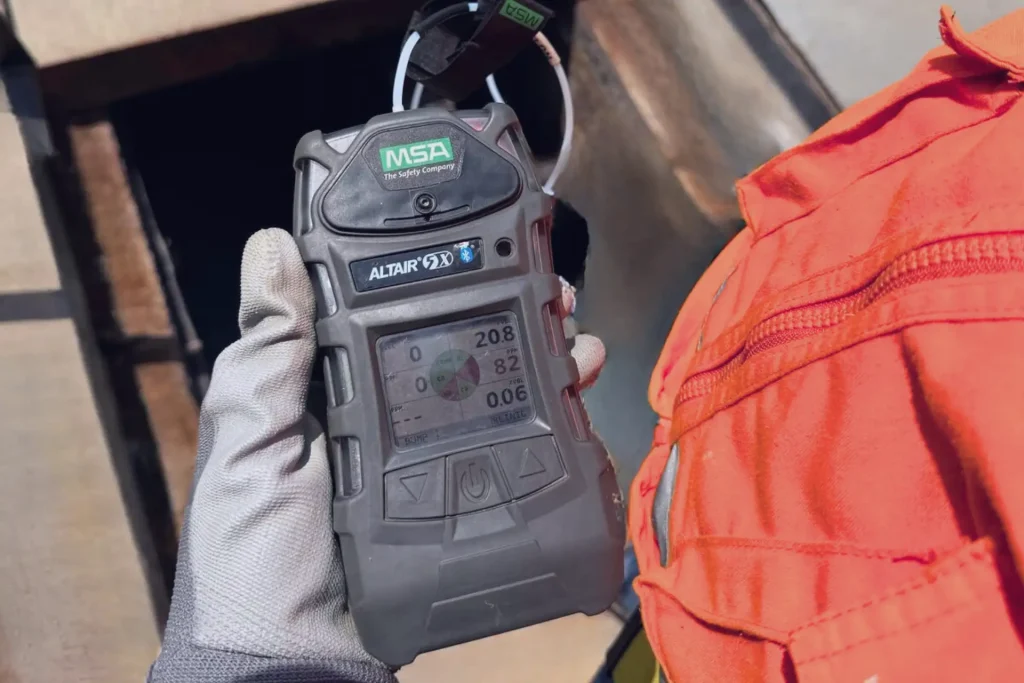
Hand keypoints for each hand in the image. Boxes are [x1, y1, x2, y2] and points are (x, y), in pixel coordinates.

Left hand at [150, 228, 604, 681]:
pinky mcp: (471, 505)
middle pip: (464, 346)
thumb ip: (267, 357)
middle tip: (554, 292)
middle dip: (513, 309)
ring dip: (546, 357)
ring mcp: (436, 463)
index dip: (438, 274)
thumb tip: (269, 249)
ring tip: (579, 338)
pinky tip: (580, 393)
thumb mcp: (251, 447)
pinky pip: (523, 456)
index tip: (481, 241)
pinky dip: (560, 421)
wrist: (300, 664)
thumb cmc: (256, 560)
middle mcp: (393, 418)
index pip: (393, 313)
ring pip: (504, 392)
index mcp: (335, 393)